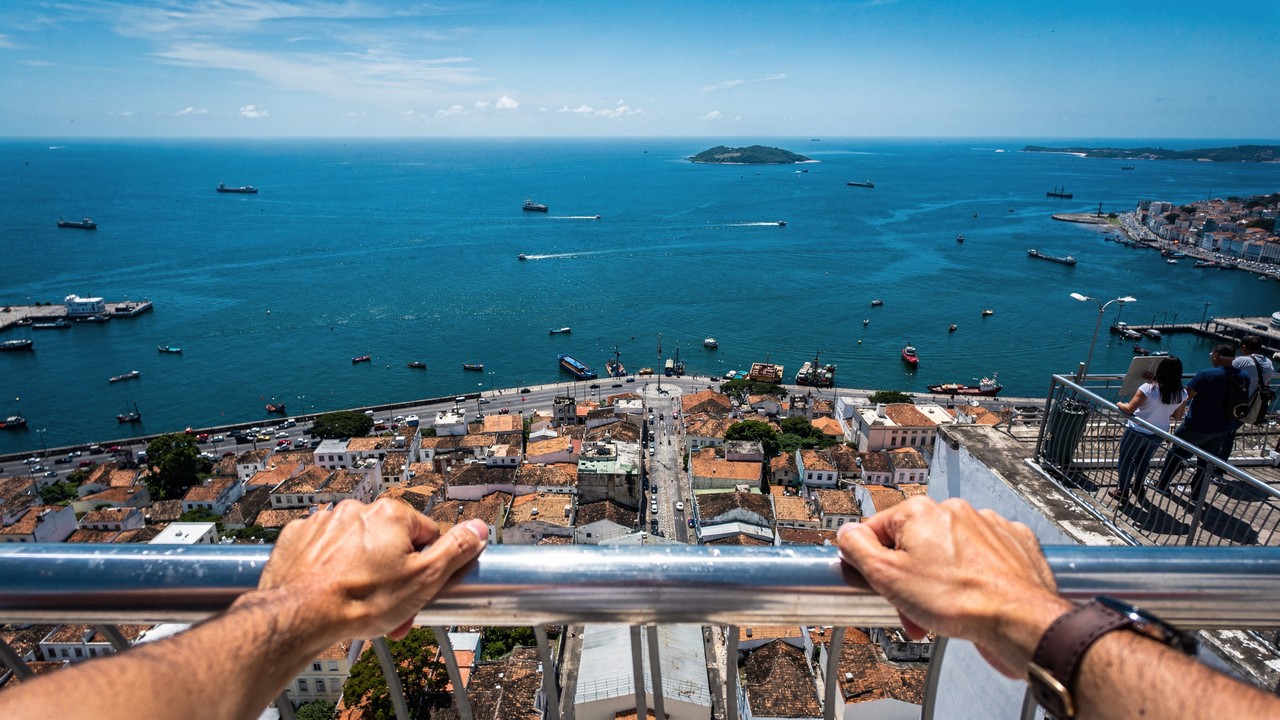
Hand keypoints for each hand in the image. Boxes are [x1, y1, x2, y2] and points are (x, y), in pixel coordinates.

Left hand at [257, 498, 487, 640]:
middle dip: (392, 575)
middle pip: (389, 543)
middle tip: (388, 608)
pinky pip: (323, 550)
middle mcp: (357, 510)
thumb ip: (456, 550)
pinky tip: (331, 591)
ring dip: (362, 572)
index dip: (425, 568)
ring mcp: (324, 522)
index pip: (426, 535)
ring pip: (356, 547)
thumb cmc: (359, 600)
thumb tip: (478, 528)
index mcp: (391, 514)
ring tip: (358, 605)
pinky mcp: (299, 538)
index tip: (416, 591)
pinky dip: (329, 568)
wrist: (299, 617)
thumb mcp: (424, 579)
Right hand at [836, 497, 1069, 677]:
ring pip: (948, 552)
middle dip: (908, 578)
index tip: (879, 584)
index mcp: (920, 512)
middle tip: (910, 608)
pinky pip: (982, 558)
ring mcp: (987, 525)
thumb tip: (847, 534)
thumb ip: (858, 549)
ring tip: (942, 612)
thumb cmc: (959, 601)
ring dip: (939, 580)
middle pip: (914, 544)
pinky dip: (974, 576)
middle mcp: (954, 511)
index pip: (877, 530)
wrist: (1019, 620)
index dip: (873, 564)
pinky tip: (972, 598)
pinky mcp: (1013, 543)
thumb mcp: (887, 577)